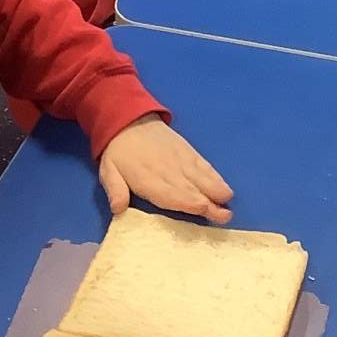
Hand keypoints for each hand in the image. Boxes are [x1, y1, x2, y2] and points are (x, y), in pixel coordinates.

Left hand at [99, 118, 233, 222]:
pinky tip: (224, 186)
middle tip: (226, 216)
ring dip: (216, 189)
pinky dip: (215, 176)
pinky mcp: (188, 151)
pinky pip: (204, 165)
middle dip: (210, 202)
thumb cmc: (119, 152)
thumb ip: (115, 190)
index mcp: (149, 179)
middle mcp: (169, 171)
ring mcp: (181, 160)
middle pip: (192, 189)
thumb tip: (118, 208)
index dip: (189, 202)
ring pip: (202, 177)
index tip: (204, 210)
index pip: (173, 194)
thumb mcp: (108, 171)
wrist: (129, 120)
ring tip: (228, 201)